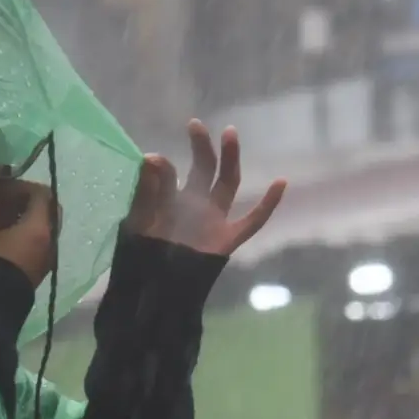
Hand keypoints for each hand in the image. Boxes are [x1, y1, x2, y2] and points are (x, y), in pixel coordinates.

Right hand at [0, 179, 57, 286]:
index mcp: (40, 227)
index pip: (43, 194)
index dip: (24, 186)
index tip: (5, 187)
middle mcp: (51, 240)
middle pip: (50, 210)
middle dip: (31, 201)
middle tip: (9, 200)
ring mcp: (49, 257)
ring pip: (46, 227)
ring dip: (30, 218)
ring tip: (5, 219)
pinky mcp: (41, 270)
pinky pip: (41, 243)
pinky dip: (29, 234)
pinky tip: (7, 237)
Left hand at [125, 121, 286, 255]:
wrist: (152, 293)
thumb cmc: (140, 257)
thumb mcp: (137, 221)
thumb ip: (145, 191)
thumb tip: (153, 157)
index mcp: (169, 199)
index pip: (170, 174)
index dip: (162, 167)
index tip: (153, 160)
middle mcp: (194, 205)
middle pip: (204, 168)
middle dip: (202, 147)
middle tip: (194, 125)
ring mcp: (213, 220)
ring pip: (228, 183)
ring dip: (230, 159)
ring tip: (229, 133)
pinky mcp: (227, 239)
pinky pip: (253, 221)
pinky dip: (268, 204)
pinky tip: (281, 182)